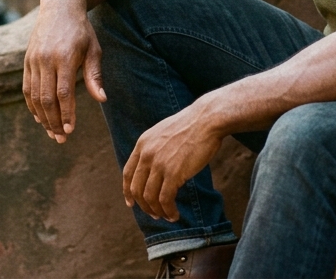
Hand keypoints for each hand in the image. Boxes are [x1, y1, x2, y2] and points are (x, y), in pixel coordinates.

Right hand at [22, 0, 105, 143]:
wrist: (59, 6)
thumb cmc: (82, 30)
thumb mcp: (93, 49)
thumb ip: (95, 75)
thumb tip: (102, 99)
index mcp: (65, 58)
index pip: (63, 93)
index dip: (66, 114)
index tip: (70, 130)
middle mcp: (46, 60)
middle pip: (47, 99)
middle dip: (53, 121)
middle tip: (60, 139)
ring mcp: (33, 60)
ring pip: (34, 96)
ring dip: (42, 117)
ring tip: (51, 132)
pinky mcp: (27, 61)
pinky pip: (27, 88)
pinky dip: (32, 105)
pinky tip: (39, 117)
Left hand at [123, 105, 222, 221]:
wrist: (207, 119)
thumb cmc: (192, 126)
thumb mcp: (164, 132)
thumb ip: (155, 148)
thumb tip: (156, 168)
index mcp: (143, 144)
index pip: (128, 173)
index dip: (127, 191)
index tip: (132, 203)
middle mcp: (147, 154)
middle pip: (137, 189)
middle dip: (144, 206)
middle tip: (154, 214)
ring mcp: (159, 164)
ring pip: (150, 198)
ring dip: (158, 211)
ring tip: (167, 216)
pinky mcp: (173, 173)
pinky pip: (165, 200)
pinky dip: (169, 211)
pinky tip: (175, 214)